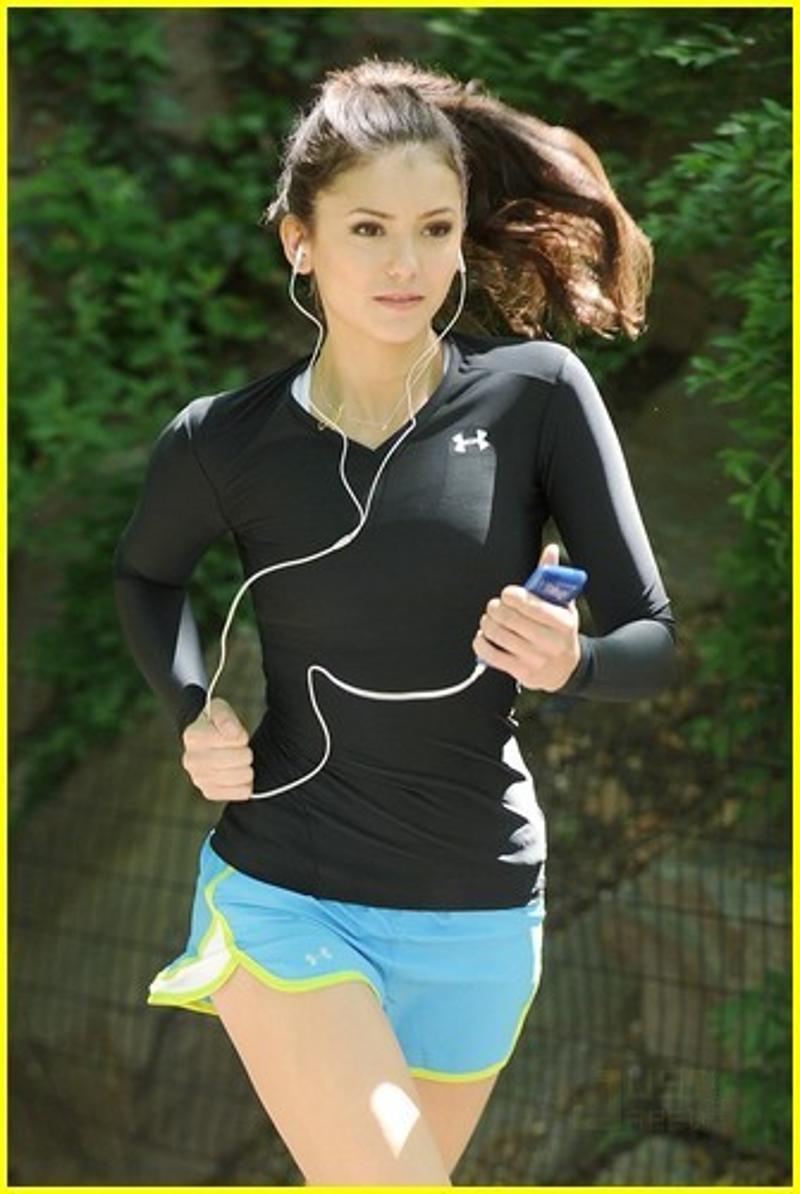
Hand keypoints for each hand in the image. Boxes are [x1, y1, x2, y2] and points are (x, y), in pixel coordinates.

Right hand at [181, 697, 252, 801]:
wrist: (206, 742)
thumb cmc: (215, 725)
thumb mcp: (219, 709)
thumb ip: (226, 717)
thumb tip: (233, 734)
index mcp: (193, 736)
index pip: (232, 739)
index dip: (241, 736)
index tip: (237, 735)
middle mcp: (191, 759)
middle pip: (237, 759)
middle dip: (246, 752)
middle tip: (242, 750)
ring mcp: (198, 778)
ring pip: (239, 777)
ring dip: (247, 768)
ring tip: (240, 763)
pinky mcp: (208, 791)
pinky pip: (239, 792)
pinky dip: (245, 785)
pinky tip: (240, 776)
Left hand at [472, 543, 581, 691]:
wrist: (568, 668)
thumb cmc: (560, 629)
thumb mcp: (563, 605)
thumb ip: (552, 577)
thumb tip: (550, 548)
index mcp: (563, 622)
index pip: (530, 604)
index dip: (511, 596)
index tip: (507, 594)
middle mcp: (550, 643)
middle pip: (509, 619)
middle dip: (496, 608)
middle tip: (495, 606)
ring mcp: (535, 659)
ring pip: (497, 635)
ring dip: (487, 623)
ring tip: (490, 620)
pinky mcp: (521, 673)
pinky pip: (490, 655)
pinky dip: (481, 642)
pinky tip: (484, 637)